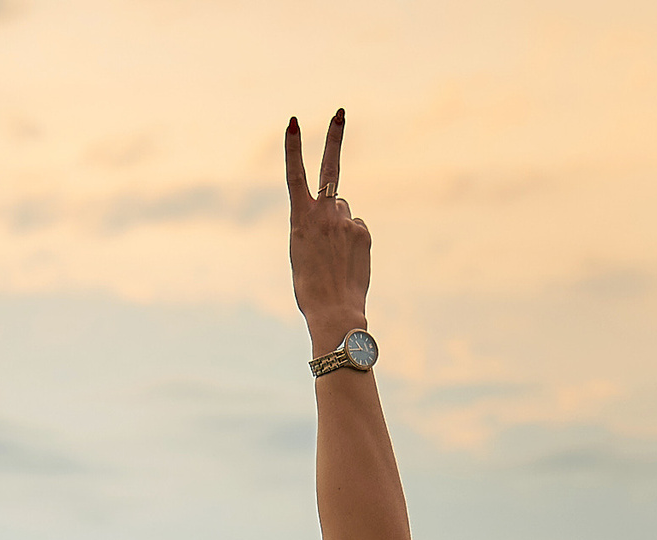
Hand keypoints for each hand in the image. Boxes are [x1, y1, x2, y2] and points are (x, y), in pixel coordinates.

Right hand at [284, 110, 369, 347]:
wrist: (334, 310)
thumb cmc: (310, 287)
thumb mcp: (303, 252)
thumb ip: (319, 224)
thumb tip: (344, 209)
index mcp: (300, 219)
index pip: (294, 175)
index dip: (293, 147)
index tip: (293, 121)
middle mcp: (324, 213)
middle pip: (331, 168)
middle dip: (334, 137)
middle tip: (340, 111)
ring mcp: (346, 220)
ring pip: (343, 210)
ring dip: (339, 224)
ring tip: (333, 256)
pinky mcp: (363, 231)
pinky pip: (356, 227)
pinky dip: (352, 239)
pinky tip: (347, 261)